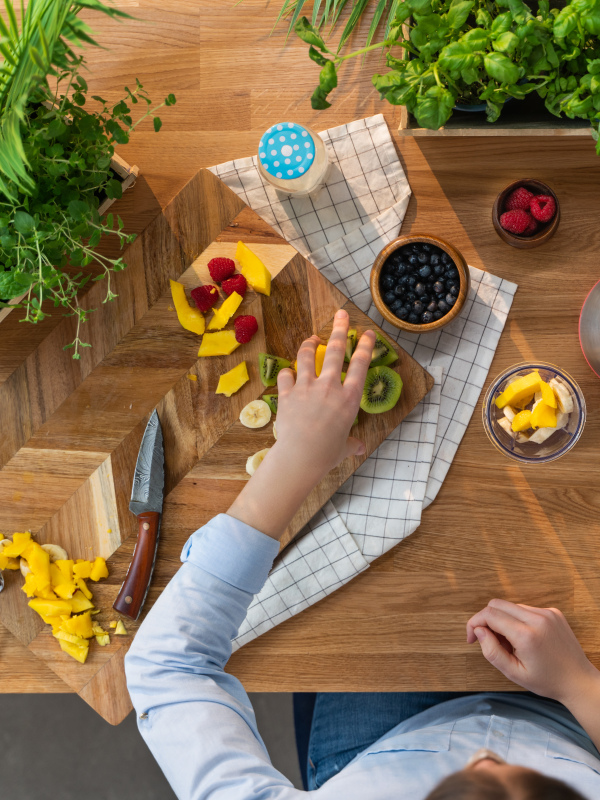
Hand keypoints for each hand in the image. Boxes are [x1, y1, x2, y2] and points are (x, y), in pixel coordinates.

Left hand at [227, 309, 375, 539]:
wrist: (301, 456)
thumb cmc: (327, 454)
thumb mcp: (343, 447)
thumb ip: (351, 443)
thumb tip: (360, 448)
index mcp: (349, 399)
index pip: (361, 365)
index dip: (366, 347)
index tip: (368, 333)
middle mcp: (329, 387)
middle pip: (336, 351)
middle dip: (339, 329)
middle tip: (341, 315)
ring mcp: (307, 387)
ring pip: (307, 356)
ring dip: (309, 344)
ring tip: (312, 338)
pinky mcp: (287, 393)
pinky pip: (286, 375)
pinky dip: (287, 373)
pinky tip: (288, 372)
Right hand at [467, 598, 597, 704]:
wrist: (578, 680)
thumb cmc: (547, 681)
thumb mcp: (513, 673)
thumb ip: (491, 651)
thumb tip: (478, 630)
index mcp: (526, 635)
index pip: (489, 615)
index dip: (474, 624)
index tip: (471, 638)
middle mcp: (537, 618)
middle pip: (496, 604)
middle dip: (486, 620)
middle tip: (490, 641)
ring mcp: (547, 613)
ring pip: (510, 606)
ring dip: (503, 620)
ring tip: (511, 643)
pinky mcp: (553, 612)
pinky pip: (525, 609)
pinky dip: (517, 619)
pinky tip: (524, 638)